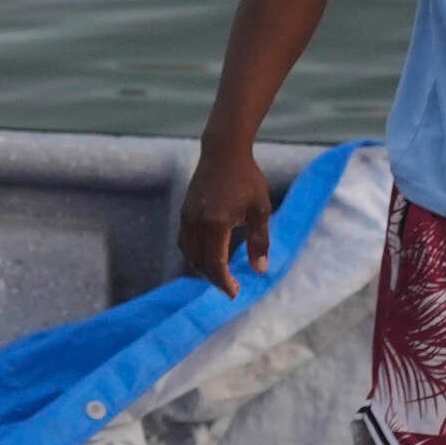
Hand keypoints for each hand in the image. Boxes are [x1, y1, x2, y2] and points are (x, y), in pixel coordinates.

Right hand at [179, 142, 277, 292]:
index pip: (216, 264)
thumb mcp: (260, 210)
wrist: (223, 151)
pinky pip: (185, 241)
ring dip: (203, 268)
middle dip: (214, 278)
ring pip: (189, 253)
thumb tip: (260, 270)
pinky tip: (210, 254)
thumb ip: (259, 241)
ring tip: (220, 273)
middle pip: (200, 263)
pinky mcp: (184, 211)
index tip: (234, 293)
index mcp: (216, 223)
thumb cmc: (247, 178)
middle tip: (230, 286)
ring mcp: (187, 216)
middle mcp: (196, 222)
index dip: (224, 282)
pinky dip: (195, 254)